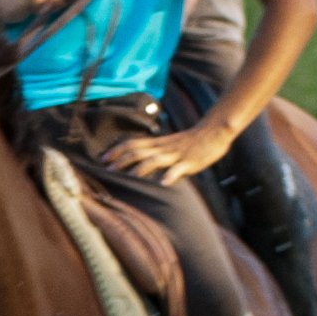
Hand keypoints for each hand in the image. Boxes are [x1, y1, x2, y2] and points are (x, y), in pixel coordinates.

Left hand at [103, 118, 237, 184]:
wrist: (213, 132)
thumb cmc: (189, 141)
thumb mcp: (168, 143)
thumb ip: (153, 150)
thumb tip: (134, 161)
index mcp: (157, 143)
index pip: (132, 144)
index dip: (117, 150)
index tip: (103, 159)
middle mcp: (163, 148)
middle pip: (139, 152)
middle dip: (122, 160)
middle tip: (108, 169)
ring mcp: (176, 155)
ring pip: (155, 159)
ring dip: (142, 167)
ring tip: (131, 176)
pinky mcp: (189, 162)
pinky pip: (179, 168)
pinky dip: (171, 175)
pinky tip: (163, 183)